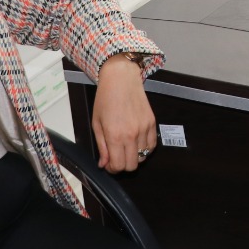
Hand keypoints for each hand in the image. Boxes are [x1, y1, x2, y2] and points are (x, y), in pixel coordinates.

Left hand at [91, 53, 157, 171]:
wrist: (121, 79)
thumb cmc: (105, 99)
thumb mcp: (97, 123)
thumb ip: (102, 146)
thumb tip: (104, 164)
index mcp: (114, 135)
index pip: (118, 166)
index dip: (113, 169)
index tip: (109, 164)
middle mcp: (131, 134)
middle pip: (132, 165)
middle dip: (123, 165)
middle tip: (117, 157)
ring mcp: (144, 129)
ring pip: (143, 157)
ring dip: (134, 156)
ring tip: (126, 147)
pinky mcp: (152, 123)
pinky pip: (152, 146)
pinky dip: (145, 148)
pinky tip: (136, 142)